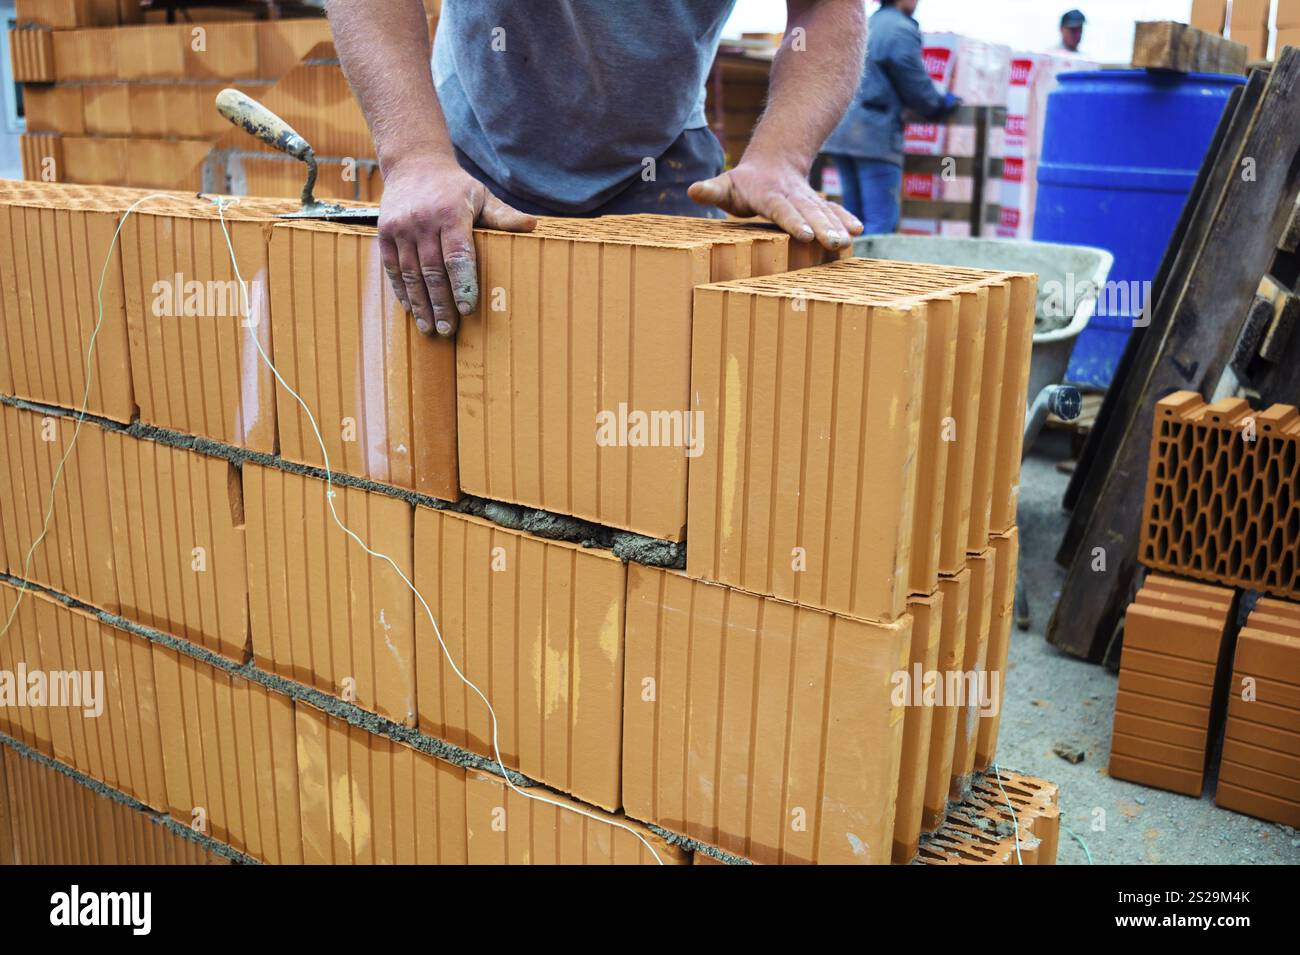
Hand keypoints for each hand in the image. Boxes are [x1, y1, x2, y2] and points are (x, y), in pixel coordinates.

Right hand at [378, 158, 535, 336]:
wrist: (413, 164)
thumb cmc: (455, 186)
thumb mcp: (482, 195)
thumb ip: (504, 216)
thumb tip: (533, 225)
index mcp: (451, 214)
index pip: (457, 256)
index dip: (463, 284)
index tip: (468, 309)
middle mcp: (423, 222)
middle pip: (433, 271)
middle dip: (441, 304)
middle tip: (448, 330)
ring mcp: (401, 228)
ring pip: (411, 274)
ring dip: (420, 304)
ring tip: (430, 328)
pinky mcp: (385, 233)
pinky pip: (393, 268)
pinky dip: (402, 291)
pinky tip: (412, 309)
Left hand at [688, 157, 861, 250]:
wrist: (774, 161)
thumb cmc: (743, 183)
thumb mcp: (725, 185)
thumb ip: (711, 190)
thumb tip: (693, 190)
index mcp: (768, 194)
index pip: (781, 209)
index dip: (793, 222)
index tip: (805, 236)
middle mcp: (791, 196)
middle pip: (808, 212)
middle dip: (823, 228)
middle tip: (834, 244)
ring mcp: (807, 199)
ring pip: (824, 212)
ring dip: (837, 226)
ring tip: (847, 242)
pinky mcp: (818, 204)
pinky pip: (833, 211)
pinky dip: (845, 219)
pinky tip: (857, 230)